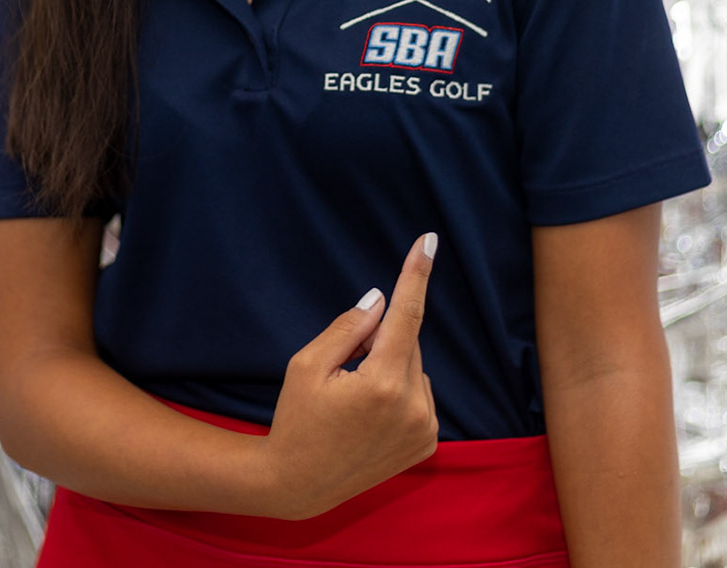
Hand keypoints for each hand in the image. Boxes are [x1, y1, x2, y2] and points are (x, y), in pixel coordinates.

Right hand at [260, 233, 439, 519]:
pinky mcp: (428, 444)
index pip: (407, 315)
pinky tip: (372, 418)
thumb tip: (381, 300)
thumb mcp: (307, 364)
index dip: (416, 274)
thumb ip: (348, 327)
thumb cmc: (296, 420)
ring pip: (415, 369)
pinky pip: (421, 395)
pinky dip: (401, 393)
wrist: (299, 485)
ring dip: (392, 368)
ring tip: (355, 402)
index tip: (429, 240)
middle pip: (408, 343)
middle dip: (381, 341)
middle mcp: (413, 407)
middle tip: (346, 367)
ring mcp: (424, 428)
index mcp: (382, 384)